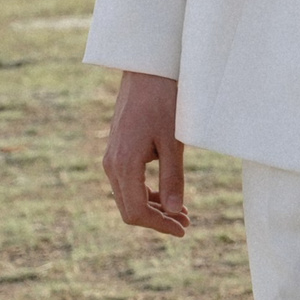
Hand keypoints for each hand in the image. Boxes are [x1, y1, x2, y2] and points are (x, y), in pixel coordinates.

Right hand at [103, 71, 188, 235]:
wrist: (147, 70)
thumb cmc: (164, 101)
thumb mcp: (174, 141)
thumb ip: (174, 177)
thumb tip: (175, 212)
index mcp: (123, 164)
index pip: (137, 211)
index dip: (160, 225)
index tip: (183, 230)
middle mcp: (112, 164)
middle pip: (130, 208)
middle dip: (158, 220)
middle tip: (187, 223)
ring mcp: (112, 157)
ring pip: (129, 196)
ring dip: (154, 207)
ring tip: (183, 213)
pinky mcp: (118, 150)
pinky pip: (129, 182)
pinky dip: (148, 192)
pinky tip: (169, 194)